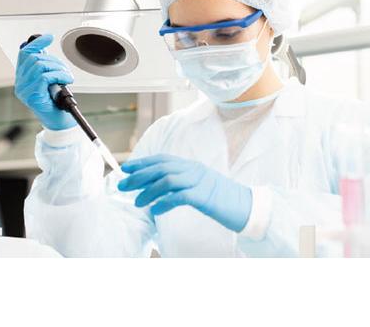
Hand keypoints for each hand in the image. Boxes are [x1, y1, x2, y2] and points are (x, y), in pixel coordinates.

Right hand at [14, 34, 76, 130]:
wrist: (59, 123)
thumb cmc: (56, 103)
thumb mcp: (50, 81)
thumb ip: (44, 67)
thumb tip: (43, 49)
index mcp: (22, 78)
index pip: (24, 54)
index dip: (36, 44)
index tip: (48, 37)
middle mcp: (20, 84)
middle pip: (34, 59)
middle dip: (54, 60)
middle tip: (65, 71)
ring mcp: (24, 90)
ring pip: (40, 65)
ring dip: (59, 68)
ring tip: (67, 77)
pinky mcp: (32, 96)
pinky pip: (45, 76)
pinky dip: (60, 75)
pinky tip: (67, 80)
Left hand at [118, 154, 252, 232]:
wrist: (247, 207)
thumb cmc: (220, 199)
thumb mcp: (199, 185)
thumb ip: (181, 182)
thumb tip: (157, 186)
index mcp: (191, 165)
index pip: (162, 159)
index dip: (142, 163)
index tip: (126, 169)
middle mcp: (193, 169)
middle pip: (161, 168)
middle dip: (139, 176)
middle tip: (122, 185)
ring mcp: (199, 181)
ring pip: (167, 180)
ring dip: (148, 191)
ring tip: (137, 202)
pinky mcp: (204, 197)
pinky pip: (179, 197)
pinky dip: (164, 203)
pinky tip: (155, 211)